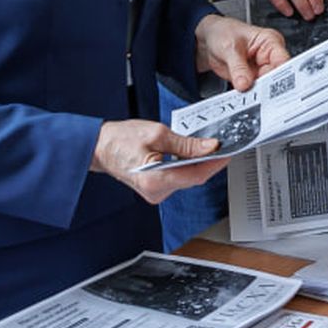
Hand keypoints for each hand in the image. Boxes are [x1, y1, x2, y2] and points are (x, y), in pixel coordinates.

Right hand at [91, 119, 224, 203]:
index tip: (228, 152)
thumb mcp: (157, 134)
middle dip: (207, 161)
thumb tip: (209, 147)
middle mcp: (155, 192)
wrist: (99, 146)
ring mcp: (155, 193)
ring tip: (203, 147)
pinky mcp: (155, 189)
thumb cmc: (120, 139)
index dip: (215, 164)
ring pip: (186, 179)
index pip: (196, 176)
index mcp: (155, 180)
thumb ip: (186, 143)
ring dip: (196, 164)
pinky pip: (178, 179)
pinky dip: (185, 167)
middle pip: (193, 178)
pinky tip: (188, 155)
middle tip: (220, 145)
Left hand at [196, 14, 288, 89]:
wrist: (207, 40)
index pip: (283, 60)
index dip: (282, 74)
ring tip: (251, 98)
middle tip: (261, 95)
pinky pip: (254, 91)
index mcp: (271, 41)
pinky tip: (245, 99)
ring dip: (259, 94)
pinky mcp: (251, 79)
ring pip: (266, 86)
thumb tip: (245, 84)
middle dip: (269, 87)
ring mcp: (260, 69)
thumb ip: (238, 67)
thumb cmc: (222, 33)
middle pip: (277, 76)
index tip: (275, 86)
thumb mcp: (229, 47)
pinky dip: (250, 96)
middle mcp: (269, 56)